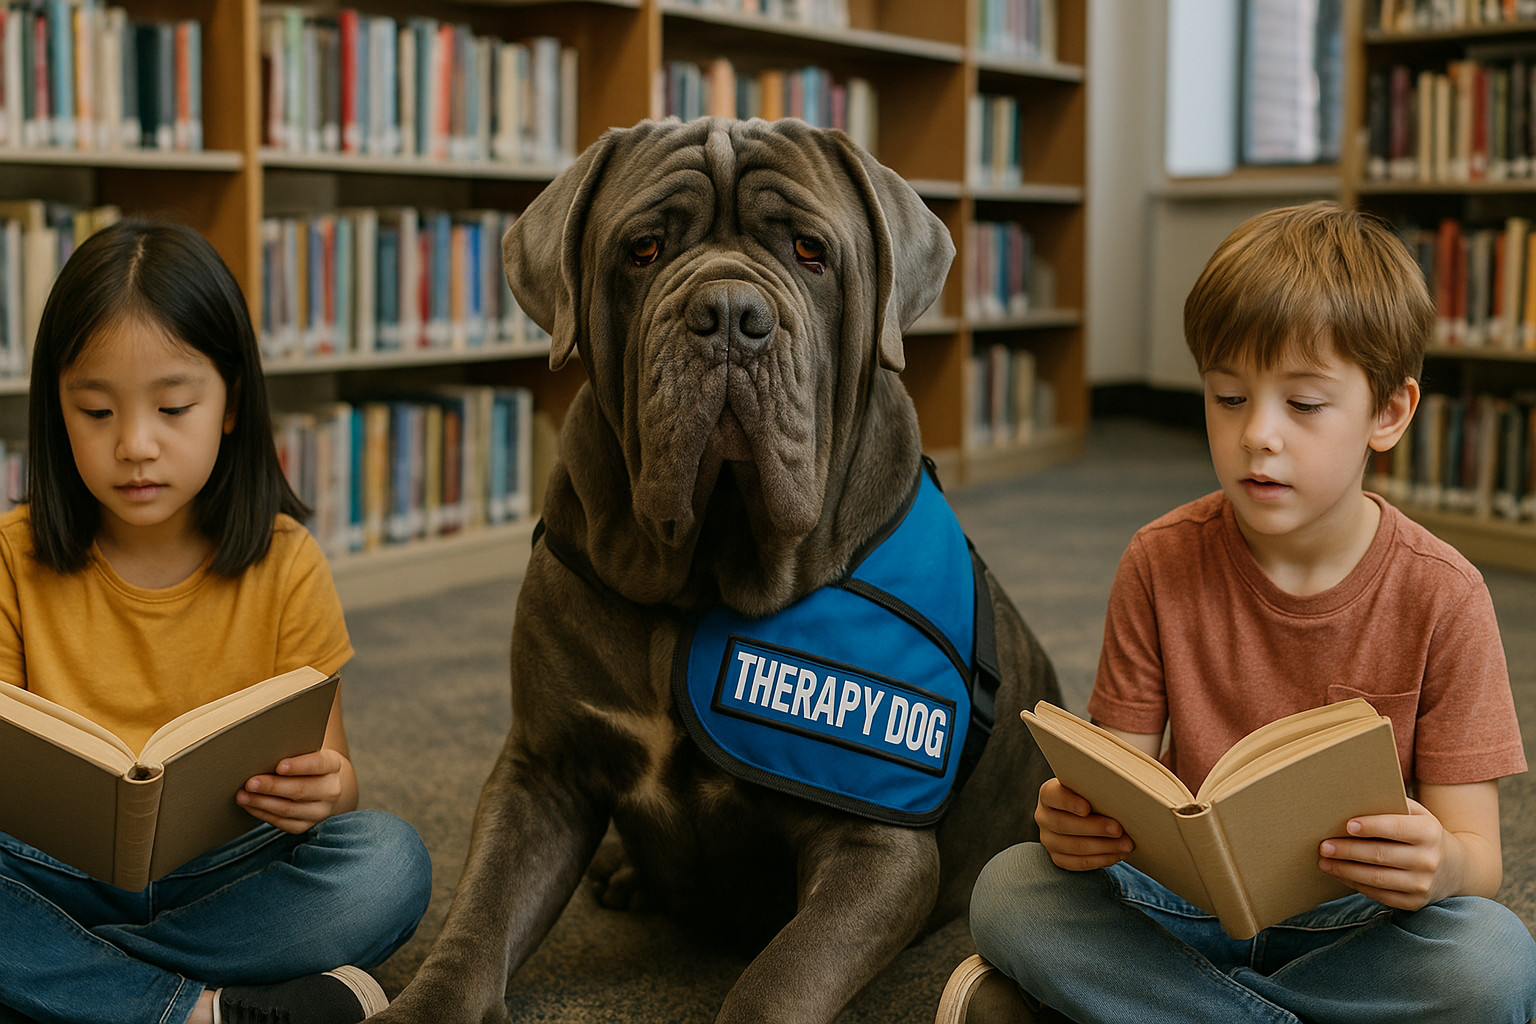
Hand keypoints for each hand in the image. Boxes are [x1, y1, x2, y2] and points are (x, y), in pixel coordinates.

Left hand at [237, 748, 349, 833]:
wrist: (326, 787)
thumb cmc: (309, 764)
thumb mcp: (310, 752)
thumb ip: (294, 751)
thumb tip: (264, 750)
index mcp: (333, 766)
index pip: (318, 764)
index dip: (299, 766)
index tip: (279, 766)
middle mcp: (331, 790)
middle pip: (300, 789)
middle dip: (273, 786)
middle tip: (250, 782)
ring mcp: (320, 811)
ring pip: (288, 809)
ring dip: (262, 802)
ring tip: (243, 795)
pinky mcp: (306, 825)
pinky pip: (282, 823)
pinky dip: (263, 814)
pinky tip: (249, 805)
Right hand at [1035, 777, 1133, 870]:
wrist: (1081, 814)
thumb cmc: (1088, 797)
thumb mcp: (1087, 788)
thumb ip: (1094, 790)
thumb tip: (1119, 796)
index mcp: (1048, 794)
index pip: (1053, 796)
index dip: (1069, 802)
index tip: (1087, 807)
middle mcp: (1044, 817)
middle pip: (1065, 825)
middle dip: (1095, 828)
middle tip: (1118, 829)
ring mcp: (1049, 840)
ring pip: (1074, 847)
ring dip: (1103, 847)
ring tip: (1125, 845)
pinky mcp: (1058, 858)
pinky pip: (1078, 863)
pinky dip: (1100, 860)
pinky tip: (1117, 855)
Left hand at [1318, 799, 1455, 910]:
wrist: (1455, 868)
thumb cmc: (1422, 833)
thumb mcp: (1417, 814)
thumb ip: (1392, 804)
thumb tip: (1354, 797)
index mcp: (1429, 832)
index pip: (1397, 828)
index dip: (1372, 827)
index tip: (1347, 825)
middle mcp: (1429, 859)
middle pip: (1381, 855)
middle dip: (1348, 851)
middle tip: (1324, 846)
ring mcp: (1423, 884)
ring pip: (1377, 878)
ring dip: (1346, 871)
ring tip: (1324, 862)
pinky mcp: (1414, 902)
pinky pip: (1380, 895)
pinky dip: (1356, 885)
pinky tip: (1340, 875)